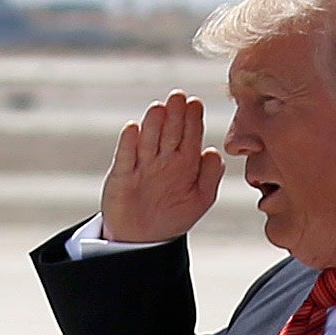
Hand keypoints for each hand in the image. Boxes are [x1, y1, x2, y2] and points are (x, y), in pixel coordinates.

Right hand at [100, 91, 221, 244]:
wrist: (143, 238)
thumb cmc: (174, 215)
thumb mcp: (200, 199)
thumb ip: (210, 176)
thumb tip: (212, 151)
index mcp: (185, 160)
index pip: (190, 135)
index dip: (192, 120)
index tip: (195, 104)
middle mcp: (163, 157)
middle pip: (169, 132)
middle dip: (174, 115)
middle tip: (178, 96)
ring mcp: (142, 164)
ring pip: (148, 140)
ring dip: (153, 125)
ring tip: (159, 108)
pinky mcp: (122, 175)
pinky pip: (126, 158)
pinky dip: (128, 144)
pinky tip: (132, 129)